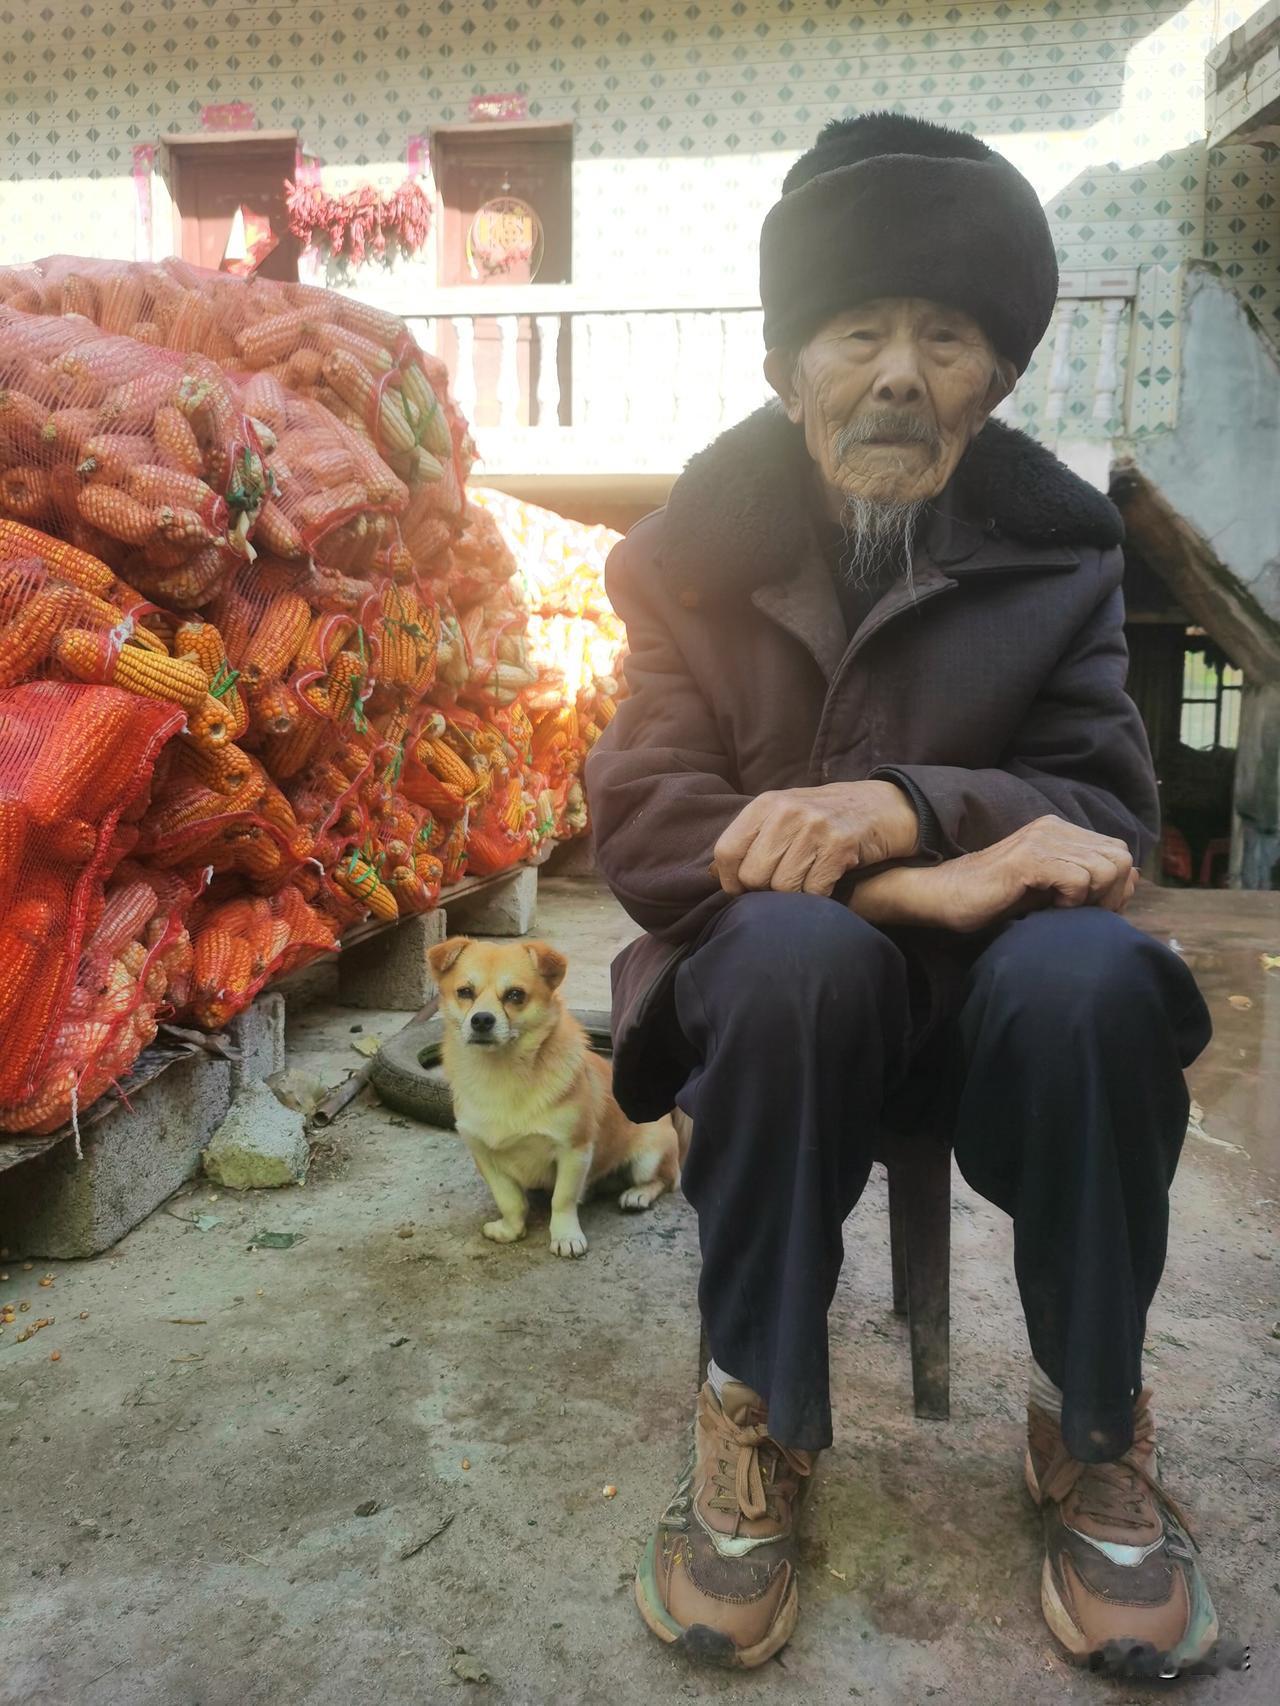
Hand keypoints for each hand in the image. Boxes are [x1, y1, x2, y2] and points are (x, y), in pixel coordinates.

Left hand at [712, 780, 919, 896]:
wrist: (880, 807)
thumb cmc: (825, 818)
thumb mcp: (784, 815)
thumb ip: (754, 838)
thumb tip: (717, 875)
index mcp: (765, 803)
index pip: (727, 851)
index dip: (730, 880)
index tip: (742, 891)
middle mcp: (786, 812)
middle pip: (753, 876)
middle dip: (764, 891)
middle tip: (783, 887)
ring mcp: (814, 827)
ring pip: (782, 887)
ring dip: (793, 896)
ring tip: (806, 882)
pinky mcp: (839, 845)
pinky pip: (813, 891)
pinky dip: (817, 896)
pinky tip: (826, 883)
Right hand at [850, 815, 1136, 932]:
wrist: (943, 895)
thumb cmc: (992, 899)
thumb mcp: (1049, 890)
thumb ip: (1088, 881)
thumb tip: (1133, 879)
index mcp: (1060, 831)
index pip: (1119, 852)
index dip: (1116, 886)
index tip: (1090, 909)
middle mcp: (1054, 827)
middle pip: (1120, 858)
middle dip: (1112, 893)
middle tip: (1081, 913)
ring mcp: (1042, 839)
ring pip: (1106, 867)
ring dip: (1093, 898)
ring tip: (1062, 910)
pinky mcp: (1029, 858)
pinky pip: (1079, 878)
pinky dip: (1073, 900)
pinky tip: (1049, 908)